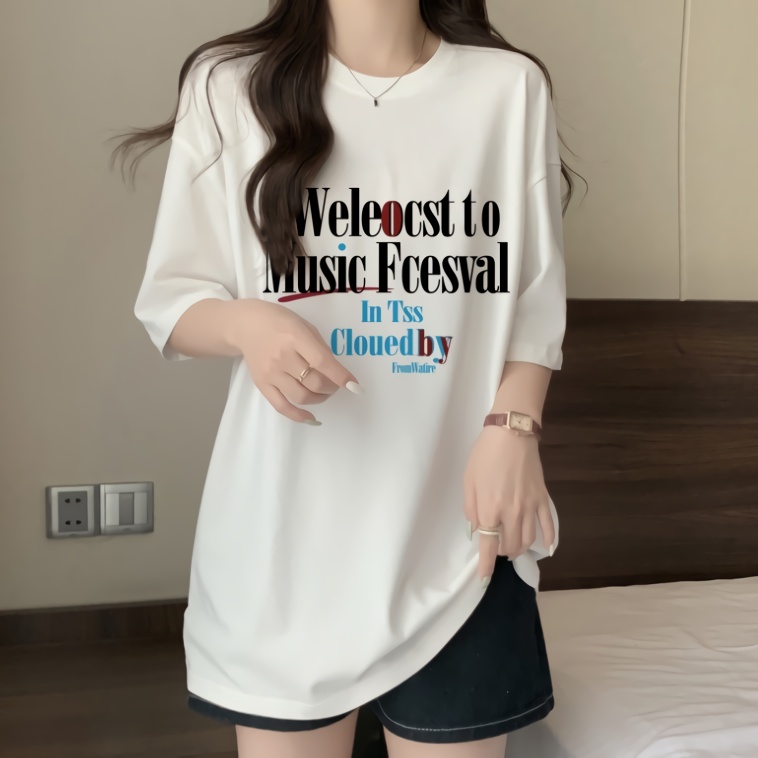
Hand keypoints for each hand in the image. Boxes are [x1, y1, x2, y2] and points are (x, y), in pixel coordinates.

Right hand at [230, 299, 361, 423]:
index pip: (322, 362)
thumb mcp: (305, 326)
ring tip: (323, 393)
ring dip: (320, 399)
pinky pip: (281, 406)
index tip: (355, 385)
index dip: (341, 376)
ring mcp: (271, 372)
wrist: (247, 325)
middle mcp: (282, 356)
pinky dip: (298, 416)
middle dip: (331, 387)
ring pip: (301, 396)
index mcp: (295, 337)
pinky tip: (311, 418)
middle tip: (335, 384)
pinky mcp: (262, 384)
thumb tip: (337, 372)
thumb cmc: (280, 322)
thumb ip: (320, 348)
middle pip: (314, 382)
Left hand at [463, 426, 555, 585]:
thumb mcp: (468, 481)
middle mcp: (512, 513)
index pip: (489, 546)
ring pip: (529, 540)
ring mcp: (530, 507)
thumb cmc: (484, 455)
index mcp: (490, 509)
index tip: (484, 578)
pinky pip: (549, 525)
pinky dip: (549, 540)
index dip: (487, 565)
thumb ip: (471, 509)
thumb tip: (476, 530)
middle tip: (497, 548)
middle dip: (503, 553)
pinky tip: (547, 549)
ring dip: (520, 549)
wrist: (511, 434)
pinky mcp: (543, 498)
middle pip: (511, 546)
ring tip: (513, 547)